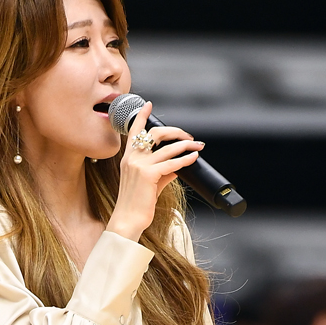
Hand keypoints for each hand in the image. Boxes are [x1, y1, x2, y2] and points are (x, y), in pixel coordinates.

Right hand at [106, 101, 203, 241]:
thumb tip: (178, 166)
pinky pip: (171, 163)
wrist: (128, 220)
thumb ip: (162, 172)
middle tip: (188, 137)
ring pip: (166, 148)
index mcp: (128, 159)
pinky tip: (193, 158)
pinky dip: (184, 159)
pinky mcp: (148, 174)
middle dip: (175, 132)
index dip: (142, 116)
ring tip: (197, 146)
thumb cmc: (137, 204)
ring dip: (185, 145)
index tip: (148, 104)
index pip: (134, 132)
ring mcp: (139, 165)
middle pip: (155, 134)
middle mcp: (132, 158)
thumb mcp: (150, 184)